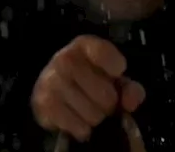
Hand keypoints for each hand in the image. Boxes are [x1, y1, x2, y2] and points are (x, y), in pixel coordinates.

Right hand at [31, 35, 145, 141]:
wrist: (52, 87)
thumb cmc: (89, 79)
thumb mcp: (113, 78)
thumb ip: (130, 88)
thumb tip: (130, 102)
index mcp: (84, 45)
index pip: (104, 54)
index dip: (116, 68)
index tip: (115, 74)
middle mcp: (65, 59)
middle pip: (105, 94)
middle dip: (109, 104)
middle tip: (101, 100)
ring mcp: (51, 82)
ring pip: (93, 115)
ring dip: (95, 118)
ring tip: (88, 109)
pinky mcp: (44, 105)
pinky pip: (78, 127)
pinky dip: (82, 129)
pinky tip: (77, 119)